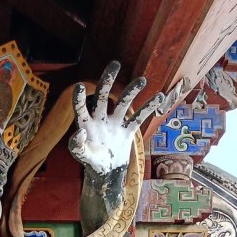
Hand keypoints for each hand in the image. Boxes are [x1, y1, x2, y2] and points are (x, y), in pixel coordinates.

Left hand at [68, 61, 163, 177]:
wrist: (107, 172)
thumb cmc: (92, 163)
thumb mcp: (83, 157)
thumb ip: (77, 146)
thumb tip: (80, 131)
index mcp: (87, 125)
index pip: (81, 109)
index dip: (80, 99)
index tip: (80, 86)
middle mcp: (100, 120)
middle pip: (103, 97)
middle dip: (108, 81)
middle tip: (115, 64)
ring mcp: (115, 123)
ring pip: (123, 103)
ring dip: (132, 92)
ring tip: (142, 80)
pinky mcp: (127, 130)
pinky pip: (138, 117)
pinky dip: (148, 108)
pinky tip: (159, 96)